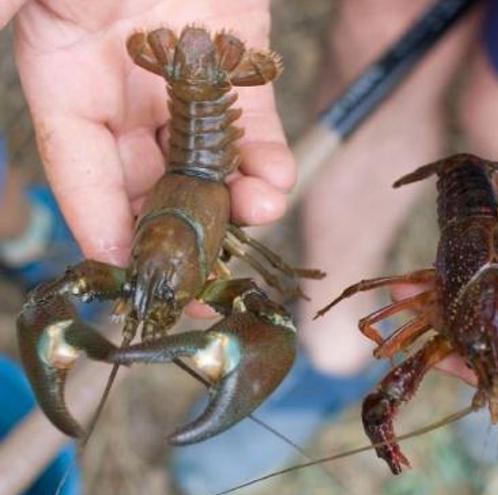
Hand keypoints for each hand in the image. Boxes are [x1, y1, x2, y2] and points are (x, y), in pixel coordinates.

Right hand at [14, 0, 294, 264]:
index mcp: (67, 79)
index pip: (82, 173)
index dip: (100, 225)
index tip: (124, 269)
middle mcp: (127, 92)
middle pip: (151, 181)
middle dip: (177, 229)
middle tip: (201, 271)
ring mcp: (187, 84)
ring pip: (206, 163)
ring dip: (231, 201)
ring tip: (256, 212)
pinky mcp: (241, 70)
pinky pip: (253, 129)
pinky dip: (266, 161)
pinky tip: (275, 180)